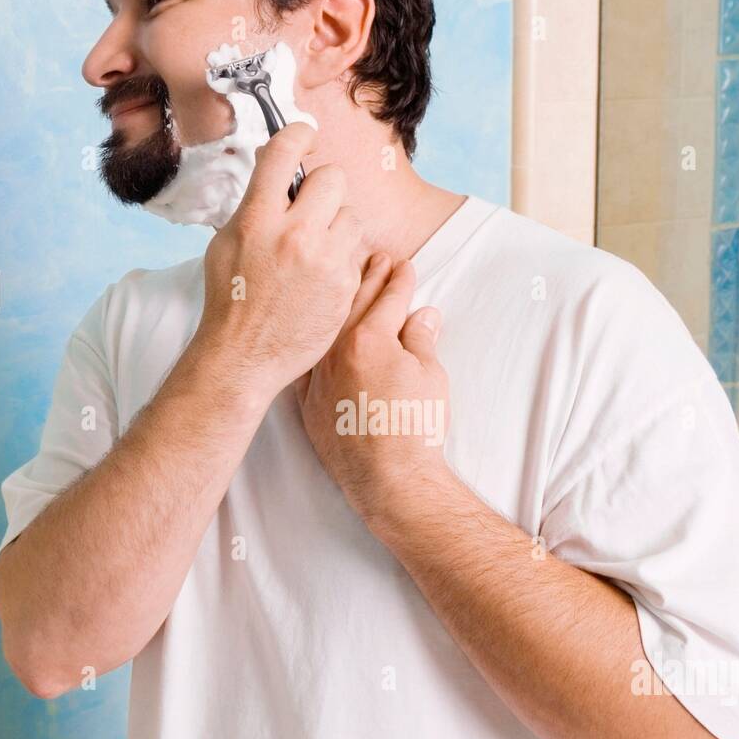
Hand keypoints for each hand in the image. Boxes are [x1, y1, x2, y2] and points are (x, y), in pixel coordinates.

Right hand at [193, 122, 367, 402]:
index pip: (285, 151)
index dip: (298, 134)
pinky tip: (322, 276)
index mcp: (257, 218)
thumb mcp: (226, 242)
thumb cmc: (231, 298)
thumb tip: (274, 168)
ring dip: (336, 225)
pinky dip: (342, 258)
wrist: (245, 355)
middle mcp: (294, 235)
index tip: (305, 136)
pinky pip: (356, 251)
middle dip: (322, 189)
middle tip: (310, 208)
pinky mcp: (345, 285)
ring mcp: (324, 261)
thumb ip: (253, 204)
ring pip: (350, 215)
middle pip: (331, 178)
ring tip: (315, 249)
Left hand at [294, 255, 451, 520]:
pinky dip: (316, 342)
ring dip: (339, 304)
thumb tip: (422, 314)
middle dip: (368, 279)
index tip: (404, 264)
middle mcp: (336, 353)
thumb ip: (421, 339)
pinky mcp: (309, 403)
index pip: (387, 298)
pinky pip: (308, 362)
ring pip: (326, 329)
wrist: (390, 480)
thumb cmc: (416, 430)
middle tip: (378, 258)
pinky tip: (316, 330)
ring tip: (350, 284)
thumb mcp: (430, 376)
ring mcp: (318, 378)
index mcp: (369, 340)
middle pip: (353, 304)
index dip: (399, 279)